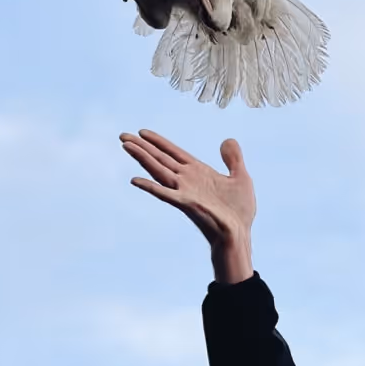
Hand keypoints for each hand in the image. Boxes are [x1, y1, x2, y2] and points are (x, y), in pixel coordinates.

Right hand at [120, 129, 255, 283]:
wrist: (239, 234)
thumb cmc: (239, 211)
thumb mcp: (241, 178)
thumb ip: (233, 159)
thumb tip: (227, 140)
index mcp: (198, 172)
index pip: (173, 152)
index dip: (158, 142)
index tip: (142, 132)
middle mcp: (187, 180)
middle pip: (161, 158)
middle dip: (143, 146)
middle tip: (123, 135)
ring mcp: (185, 191)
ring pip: (159, 170)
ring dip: (142, 158)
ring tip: (126, 146)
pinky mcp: (186, 203)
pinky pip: (165, 194)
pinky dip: (151, 187)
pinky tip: (136, 180)